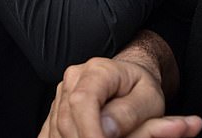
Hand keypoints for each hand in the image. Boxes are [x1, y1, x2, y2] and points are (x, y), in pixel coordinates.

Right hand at [40, 46, 199, 137]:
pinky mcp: (55, 110)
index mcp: (98, 71)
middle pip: (67, 120)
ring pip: (58, 129)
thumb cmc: (141, 90)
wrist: (130, 80)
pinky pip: (52, 132)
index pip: (82, 100)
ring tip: (105, 137)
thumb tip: (107, 130)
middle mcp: (73, 79)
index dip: (89, 129)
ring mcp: (61, 94)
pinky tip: (86, 137)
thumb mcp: (149, 99)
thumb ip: (129, 113)